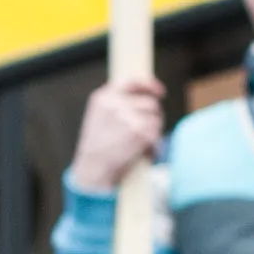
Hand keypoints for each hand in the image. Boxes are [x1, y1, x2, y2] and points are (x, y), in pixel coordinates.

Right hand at [69, 73, 166, 193]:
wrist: (93, 170)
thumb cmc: (97, 149)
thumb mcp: (98, 119)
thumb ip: (116, 106)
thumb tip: (144, 98)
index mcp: (103, 98)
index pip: (132, 82)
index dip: (149, 86)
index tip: (160, 92)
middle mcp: (115, 104)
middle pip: (150, 103)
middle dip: (153, 117)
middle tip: (146, 132)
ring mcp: (128, 116)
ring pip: (156, 119)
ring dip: (154, 132)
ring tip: (141, 146)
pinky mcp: (139, 131)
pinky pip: (157, 135)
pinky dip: (155, 146)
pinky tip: (144, 154)